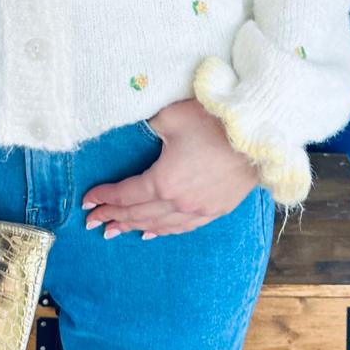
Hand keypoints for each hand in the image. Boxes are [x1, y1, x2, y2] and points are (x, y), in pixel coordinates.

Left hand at [81, 98, 260, 239]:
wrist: (261, 134)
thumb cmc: (214, 120)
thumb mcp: (171, 116)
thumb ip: (149, 126)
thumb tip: (137, 130)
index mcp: (163, 181)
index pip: (125, 194)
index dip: (104, 197)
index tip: (87, 201)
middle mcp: (178, 202)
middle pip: (138, 214)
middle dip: (113, 216)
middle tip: (93, 222)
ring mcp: (199, 210)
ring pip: (159, 225)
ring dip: (135, 227)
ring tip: (115, 230)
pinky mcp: (217, 210)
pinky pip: (183, 227)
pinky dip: (163, 231)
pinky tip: (153, 233)